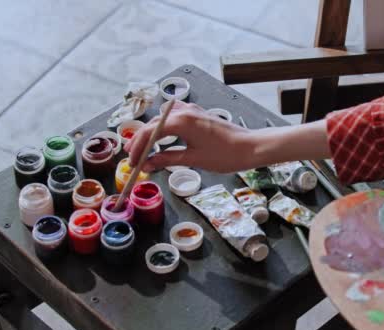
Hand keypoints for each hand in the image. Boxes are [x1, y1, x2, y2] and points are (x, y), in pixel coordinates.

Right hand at [125, 101, 331, 172]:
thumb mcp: (193, 160)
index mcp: (181, 121)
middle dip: (141, 142)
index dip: (137, 148)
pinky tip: (161, 139)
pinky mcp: (198, 115)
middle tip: (132, 159)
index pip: (149, 133)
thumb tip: (147, 164)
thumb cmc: (225, 154)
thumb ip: (167, 160)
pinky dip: (164, 129)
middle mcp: (184, 112)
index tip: (132, 163)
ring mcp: (192, 111)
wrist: (250, 147)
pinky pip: (174, 118)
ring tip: (143, 151)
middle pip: (153, 125)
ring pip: (162, 120)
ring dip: (151, 135)